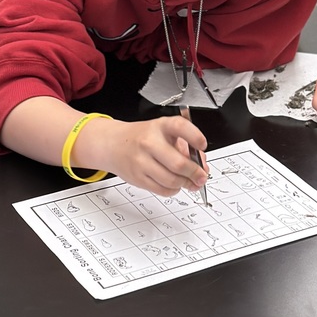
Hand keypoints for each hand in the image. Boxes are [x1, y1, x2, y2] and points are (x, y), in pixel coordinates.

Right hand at [92, 115, 209, 197]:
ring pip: (172, 180)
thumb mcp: (164, 132)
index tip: (202, 145)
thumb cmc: (143, 137)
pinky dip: (173, 190)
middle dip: (195, 173)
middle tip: (202, 176)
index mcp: (160, 126)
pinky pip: (162, 190)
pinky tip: (175, 185)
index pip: (180, 127)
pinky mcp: (138, 178)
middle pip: (178, 163)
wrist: (114, 144)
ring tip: (190, 182)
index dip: (195, 136)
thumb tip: (202, 166)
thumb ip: (185, 146)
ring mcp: (142, 161)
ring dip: (185, 184)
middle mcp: (150, 142)